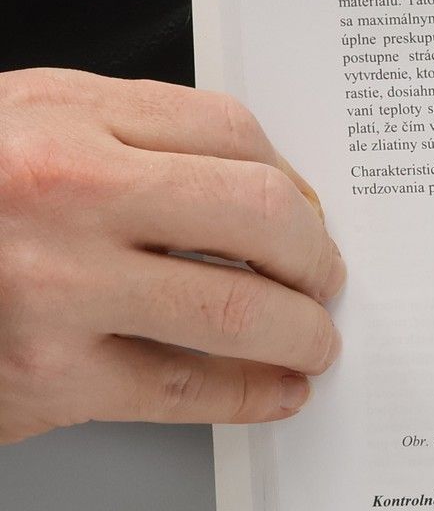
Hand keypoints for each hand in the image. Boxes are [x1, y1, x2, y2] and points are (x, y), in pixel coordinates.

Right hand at [0, 68, 343, 443]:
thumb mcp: (17, 129)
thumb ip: (123, 140)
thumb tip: (257, 190)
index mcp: (59, 117)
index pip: (230, 133)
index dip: (290, 181)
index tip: (307, 212)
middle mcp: (63, 192)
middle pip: (259, 214)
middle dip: (315, 257)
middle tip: (326, 280)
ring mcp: (56, 287)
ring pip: (242, 309)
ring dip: (303, 332)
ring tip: (312, 340)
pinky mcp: (49, 377)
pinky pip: (189, 388)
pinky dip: (254, 393)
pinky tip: (275, 390)